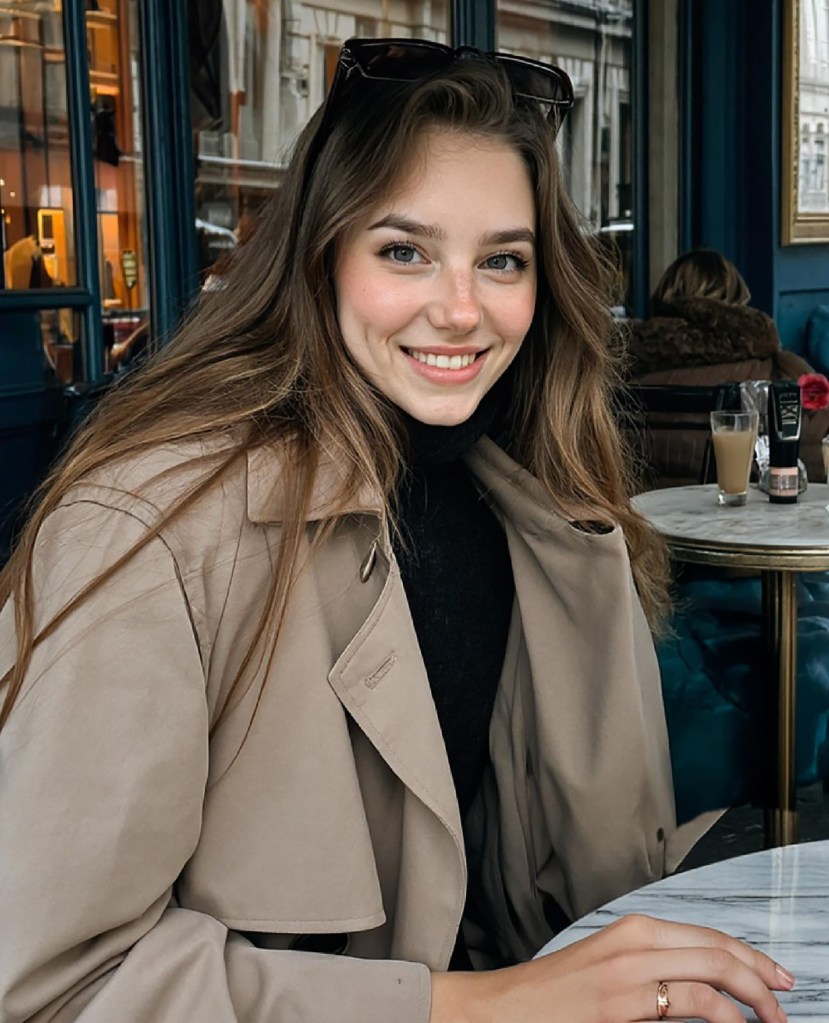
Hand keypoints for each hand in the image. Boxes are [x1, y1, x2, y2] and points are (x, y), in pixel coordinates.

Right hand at [430, 913, 794, 1022]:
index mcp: (632, 929)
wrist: (504, 1009)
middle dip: (760, 976)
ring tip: (768, 1022)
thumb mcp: (608, 968)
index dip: (750, 956)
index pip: (708, 935)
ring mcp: (628, 973)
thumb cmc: (553, 996)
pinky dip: (723, 1017)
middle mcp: (634, 942)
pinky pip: (689, 1004)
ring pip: (710, 974)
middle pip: (717, 950)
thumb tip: (701, 989)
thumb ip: (652, 969)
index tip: (775, 978)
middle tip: (783, 1002)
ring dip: (750, 1000)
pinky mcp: (621, 1005)